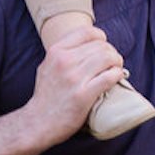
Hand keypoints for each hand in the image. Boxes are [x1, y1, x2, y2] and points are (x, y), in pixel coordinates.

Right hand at [25, 27, 125, 142]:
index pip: (88, 32)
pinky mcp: (83, 95)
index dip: (101, 38)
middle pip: (102, 46)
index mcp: (56, 51)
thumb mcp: (48, 66)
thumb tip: (90, 43)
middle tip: (113, 63)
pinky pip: (110, 76)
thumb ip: (64, 53)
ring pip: (108, 58)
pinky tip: (116, 78)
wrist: (37, 123)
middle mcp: (64, 61)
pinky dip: (117, 75)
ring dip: (117, 63)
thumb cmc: (46, 95)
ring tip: (116, 70)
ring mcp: (74, 78)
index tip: (103, 48)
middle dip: (112, 53)